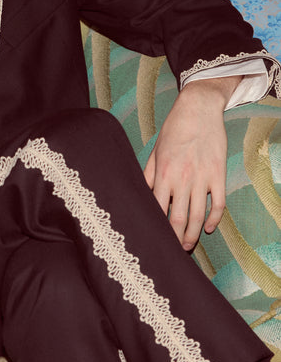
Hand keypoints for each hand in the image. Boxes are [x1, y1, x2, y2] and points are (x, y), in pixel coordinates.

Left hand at [143, 76, 239, 250]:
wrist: (198, 110)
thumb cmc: (173, 130)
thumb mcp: (155, 150)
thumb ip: (148, 174)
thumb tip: (142, 194)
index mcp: (163, 173)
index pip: (157, 208)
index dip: (155, 226)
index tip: (152, 237)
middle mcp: (182, 179)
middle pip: (178, 217)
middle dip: (174, 237)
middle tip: (173, 250)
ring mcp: (202, 178)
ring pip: (199, 215)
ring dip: (193, 234)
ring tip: (188, 245)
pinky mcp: (219, 175)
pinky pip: (219, 203)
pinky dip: (215, 219)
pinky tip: (210, 228)